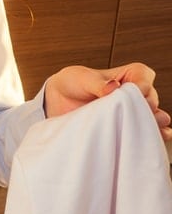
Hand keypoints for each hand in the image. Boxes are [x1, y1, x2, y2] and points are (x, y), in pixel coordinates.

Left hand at [45, 62, 170, 139]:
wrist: (61, 100)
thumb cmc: (75, 83)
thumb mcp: (83, 78)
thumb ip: (98, 83)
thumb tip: (112, 87)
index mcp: (130, 74)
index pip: (144, 77)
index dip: (141, 86)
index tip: (130, 95)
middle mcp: (138, 93)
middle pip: (151, 99)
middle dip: (145, 108)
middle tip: (134, 115)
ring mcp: (135, 111)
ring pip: (152, 118)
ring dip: (149, 124)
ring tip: (141, 128)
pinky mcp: (129, 126)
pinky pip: (146, 132)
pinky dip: (148, 136)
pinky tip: (145, 139)